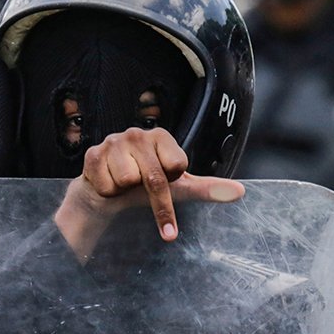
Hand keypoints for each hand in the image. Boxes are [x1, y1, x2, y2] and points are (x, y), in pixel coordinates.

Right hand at [54, 127, 243, 260]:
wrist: (106, 193)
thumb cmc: (146, 187)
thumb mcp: (180, 188)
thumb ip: (209, 189)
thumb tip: (241, 193)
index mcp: (161, 136)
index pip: (176, 168)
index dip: (171, 182)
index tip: (164, 179)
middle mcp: (136, 133)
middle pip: (153, 178)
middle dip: (153, 200)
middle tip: (143, 196)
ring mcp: (112, 142)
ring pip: (128, 181)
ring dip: (126, 191)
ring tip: (122, 184)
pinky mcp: (92, 155)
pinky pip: (107, 186)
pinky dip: (109, 192)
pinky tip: (108, 183)